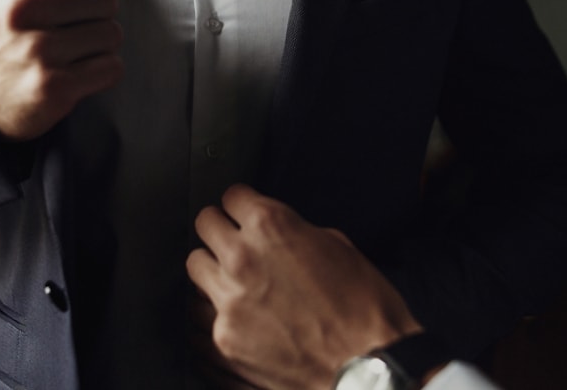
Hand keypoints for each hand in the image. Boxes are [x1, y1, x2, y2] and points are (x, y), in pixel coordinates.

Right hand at [0, 0, 122, 141]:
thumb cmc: (7, 28)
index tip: (60, 2)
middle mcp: (19, 6)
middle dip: (96, 17)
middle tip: (65, 32)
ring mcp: (36, 49)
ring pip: (112, 34)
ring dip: (100, 46)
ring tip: (68, 53)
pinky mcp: (53, 86)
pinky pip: (112, 68)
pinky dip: (101, 73)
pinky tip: (73, 75)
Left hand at [186, 184, 422, 389]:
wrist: (371, 368)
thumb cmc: (365, 310)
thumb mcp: (337, 246)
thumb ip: (295, 231)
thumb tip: (279, 232)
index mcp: (271, 227)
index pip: (231, 196)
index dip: (242, 205)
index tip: (243, 212)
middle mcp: (242, 258)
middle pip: (204, 224)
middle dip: (220, 230)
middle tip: (234, 241)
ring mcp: (228, 301)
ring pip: (195, 266)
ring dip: (212, 269)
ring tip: (233, 281)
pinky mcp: (224, 340)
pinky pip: (200, 314)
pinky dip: (213, 313)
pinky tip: (234, 316)